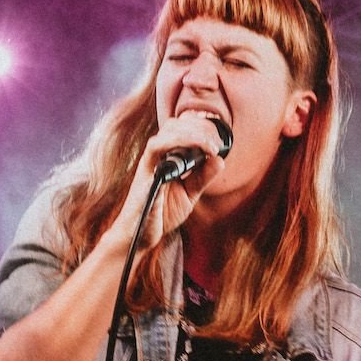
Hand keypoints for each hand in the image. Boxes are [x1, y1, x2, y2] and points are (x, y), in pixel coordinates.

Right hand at [117, 112, 227, 247]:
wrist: (140, 236)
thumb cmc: (161, 213)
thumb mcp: (189, 193)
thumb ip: (203, 176)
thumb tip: (220, 159)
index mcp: (167, 157)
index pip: (182, 129)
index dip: (201, 127)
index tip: (220, 141)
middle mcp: (157, 155)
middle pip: (176, 124)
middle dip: (200, 128)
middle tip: (217, 144)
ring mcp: (150, 161)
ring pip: (168, 130)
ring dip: (194, 133)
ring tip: (211, 146)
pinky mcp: (144, 171)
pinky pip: (156, 147)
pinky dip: (178, 142)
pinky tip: (198, 149)